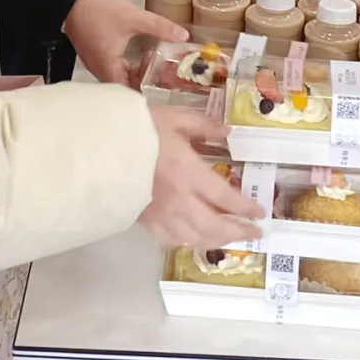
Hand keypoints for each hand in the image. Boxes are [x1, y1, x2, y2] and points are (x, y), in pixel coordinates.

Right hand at [63, 0, 187, 84]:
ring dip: (133, 71)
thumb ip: (160, 27)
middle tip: (162, 72)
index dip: (145, 92)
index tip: (163, 84)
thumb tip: (184, 36)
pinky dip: (123, 63)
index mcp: (107, 67)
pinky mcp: (91, 50)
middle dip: (142, 80)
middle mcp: (97, 68)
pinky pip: (110, 65)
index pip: (127, 92)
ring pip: (116, 74)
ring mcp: (92, 59)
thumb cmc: (100, 9)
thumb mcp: (134, 17)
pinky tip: (135, 53)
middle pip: (122, 85)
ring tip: (152, 60)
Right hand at [142, 107, 263, 247]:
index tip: (260, 212)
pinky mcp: (144, 221)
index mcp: (189, 174)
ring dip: (217, 241)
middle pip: (215, 227)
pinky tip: (193, 238)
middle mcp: (179, 200)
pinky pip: (171, 240)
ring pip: (195, 239)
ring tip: (230, 239)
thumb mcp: (175, 118)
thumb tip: (228, 132)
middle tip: (255, 234)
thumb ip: (204, 126)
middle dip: (238, 232)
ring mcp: (161, 215)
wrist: (99, 147)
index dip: (246, 208)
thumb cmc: (138, 129)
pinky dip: (187, 242)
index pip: (226, 198)